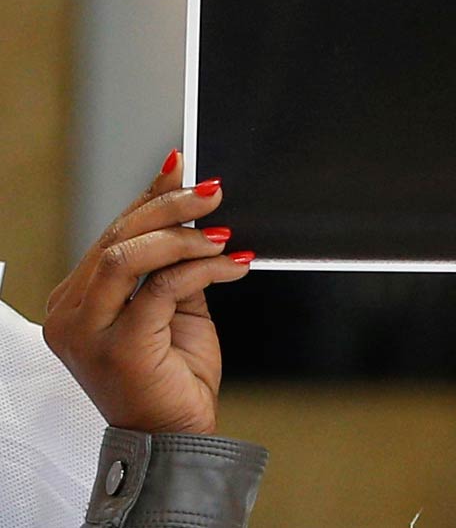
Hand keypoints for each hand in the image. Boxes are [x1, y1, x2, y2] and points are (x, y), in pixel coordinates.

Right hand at [43, 151, 252, 433]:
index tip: (181, 168)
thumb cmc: (173, 374)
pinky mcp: (119, 346)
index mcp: (77, 300)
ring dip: (183, 235)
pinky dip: (203, 267)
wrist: (177, 437)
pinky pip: (162, 287)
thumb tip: (193, 210)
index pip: (112, 233)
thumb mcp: (173, 306)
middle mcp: (72, 313)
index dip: (149, 197)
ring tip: (223, 234)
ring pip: (128, 255)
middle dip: (170, 206)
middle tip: (213, 192)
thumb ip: (172, 264)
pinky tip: (233, 265)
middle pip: (117, 236)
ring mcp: (88, 331)